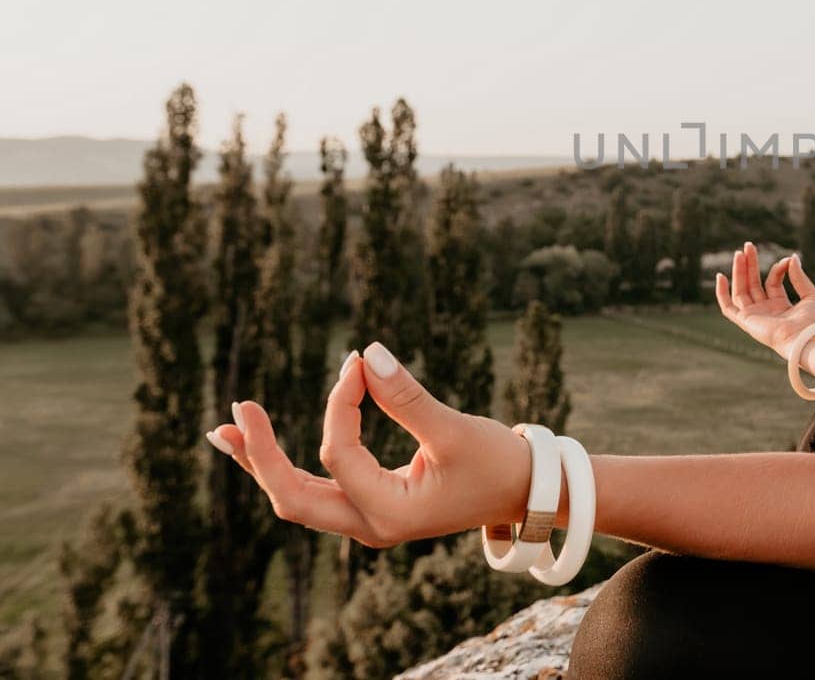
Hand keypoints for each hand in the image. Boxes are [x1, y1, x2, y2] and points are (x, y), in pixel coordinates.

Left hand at [204, 342, 533, 547]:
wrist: (525, 494)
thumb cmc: (497, 463)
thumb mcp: (455, 428)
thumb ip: (408, 396)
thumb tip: (368, 353)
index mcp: (391, 515)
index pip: (339, 454)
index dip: (340, 404)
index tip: (357, 364)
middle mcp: (371, 527)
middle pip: (293, 498)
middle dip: (261, 455)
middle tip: (237, 411)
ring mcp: (367, 521)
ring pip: (297, 497)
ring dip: (263, 463)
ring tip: (224, 431)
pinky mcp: (370, 507)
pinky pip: (314, 490)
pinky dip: (285, 465)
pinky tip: (257, 444)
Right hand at [714, 240, 814, 360]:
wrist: (805, 338)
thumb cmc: (812, 321)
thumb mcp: (810, 294)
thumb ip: (799, 276)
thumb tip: (792, 257)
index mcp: (780, 306)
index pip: (772, 281)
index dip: (778, 268)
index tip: (787, 260)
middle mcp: (765, 311)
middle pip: (753, 283)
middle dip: (750, 264)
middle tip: (748, 245)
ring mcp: (754, 316)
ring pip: (741, 290)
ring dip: (739, 271)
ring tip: (739, 253)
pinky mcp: (746, 321)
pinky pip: (727, 308)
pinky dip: (721, 293)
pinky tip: (720, 276)